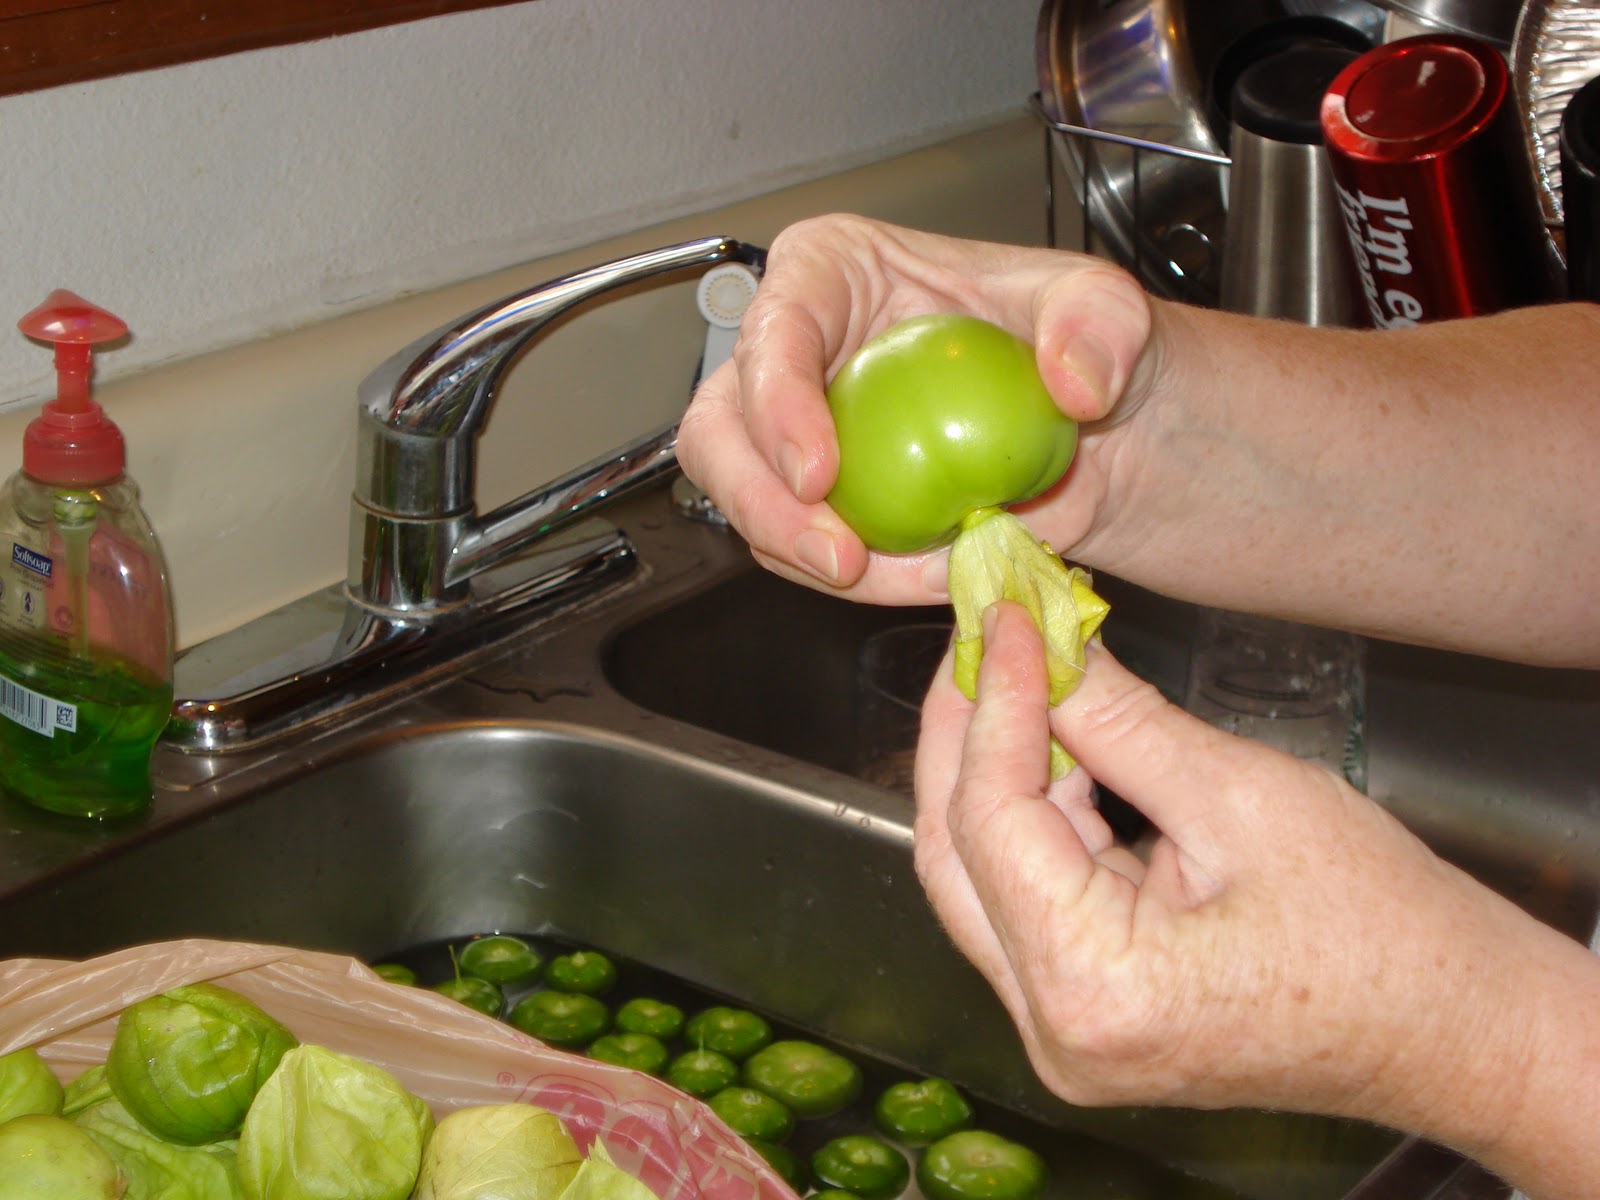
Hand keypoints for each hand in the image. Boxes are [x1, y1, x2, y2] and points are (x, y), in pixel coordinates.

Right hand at [677, 215, 1151, 603]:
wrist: (1097, 435)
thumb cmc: (1078, 347)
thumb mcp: (1109, 309)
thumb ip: (1100, 325)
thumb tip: (1075, 382)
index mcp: (838, 272)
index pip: (775, 324)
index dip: (776, 400)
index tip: (819, 471)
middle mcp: (802, 350)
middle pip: (721, 425)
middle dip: (757, 500)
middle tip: (835, 555)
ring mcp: (802, 432)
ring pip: (744, 500)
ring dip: (801, 554)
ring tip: (892, 577)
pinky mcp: (823, 504)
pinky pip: (802, 552)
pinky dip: (857, 581)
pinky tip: (923, 578)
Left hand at [911, 601, 1599, 1182]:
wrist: (1454, 1027)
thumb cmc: (1382, 927)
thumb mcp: (1242, 796)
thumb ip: (1120, 721)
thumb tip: (1049, 644)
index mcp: (1089, 985)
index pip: (987, 819)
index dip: (990, 703)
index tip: (1004, 616)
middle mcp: (1052, 1026)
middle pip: (956, 855)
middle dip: (965, 735)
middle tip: (982, 638)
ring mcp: (1062, 1030)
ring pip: (980, 877)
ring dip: (994, 771)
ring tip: (1018, 672)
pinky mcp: (1084, 1012)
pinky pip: (1026, 900)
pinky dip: (1034, 818)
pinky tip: (1052, 742)